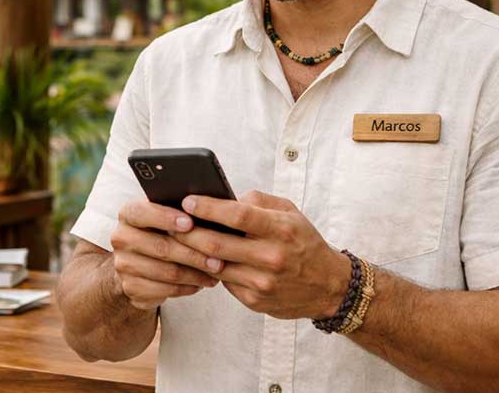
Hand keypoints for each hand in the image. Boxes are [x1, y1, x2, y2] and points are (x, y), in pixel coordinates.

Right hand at [109, 199, 225, 310]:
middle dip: (193, 254)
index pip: (142, 212)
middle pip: (160, 247)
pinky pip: (164, 290)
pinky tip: (201, 283)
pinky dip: (187, 287)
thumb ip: (182, 210)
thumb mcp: (168, 216)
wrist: (139, 262)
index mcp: (128, 214)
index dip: (165, 217)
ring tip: (216, 273)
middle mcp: (121, 238)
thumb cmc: (163, 231)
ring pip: (166, 272)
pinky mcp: (130, 287)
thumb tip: (210, 209)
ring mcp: (123, 265)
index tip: (190, 223)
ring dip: (195, 274)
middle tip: (218, 259)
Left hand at [172, 190, 350, 319]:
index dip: (209, 208)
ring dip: (191, 252)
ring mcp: (262, 282)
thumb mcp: (290, 213)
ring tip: (176, 239)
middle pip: (217, 243)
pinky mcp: (254, 301)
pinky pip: (223, 282)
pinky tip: (198, 259)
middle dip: (188, 232)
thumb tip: (224, 198)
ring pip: (214, 265)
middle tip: (170, 222)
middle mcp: (271, 257)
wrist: (328, 286)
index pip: (238, 215)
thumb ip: (258, 201)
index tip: (187, 200)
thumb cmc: (304, 242)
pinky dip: (208, 270)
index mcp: (281, 230)